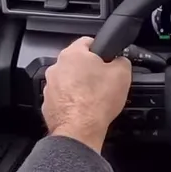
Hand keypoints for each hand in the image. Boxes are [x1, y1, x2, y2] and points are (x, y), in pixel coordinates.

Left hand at [43, 37, 130, 152]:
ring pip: (68, 80)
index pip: (87, 41)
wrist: (80, 130)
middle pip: (77, 62)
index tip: (107, 58)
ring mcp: (50, 86)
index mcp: (73, 54)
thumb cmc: (97, 102)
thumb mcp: (123, 74)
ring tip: (93, 97)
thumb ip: (122, 60)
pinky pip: (62, 97)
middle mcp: (57, 67)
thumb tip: (120, 61)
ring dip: (79, 85)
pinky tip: (83, 108)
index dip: (101, 49)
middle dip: (89, 69)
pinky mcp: (48, 103)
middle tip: (104, 80)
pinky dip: (71, 101)